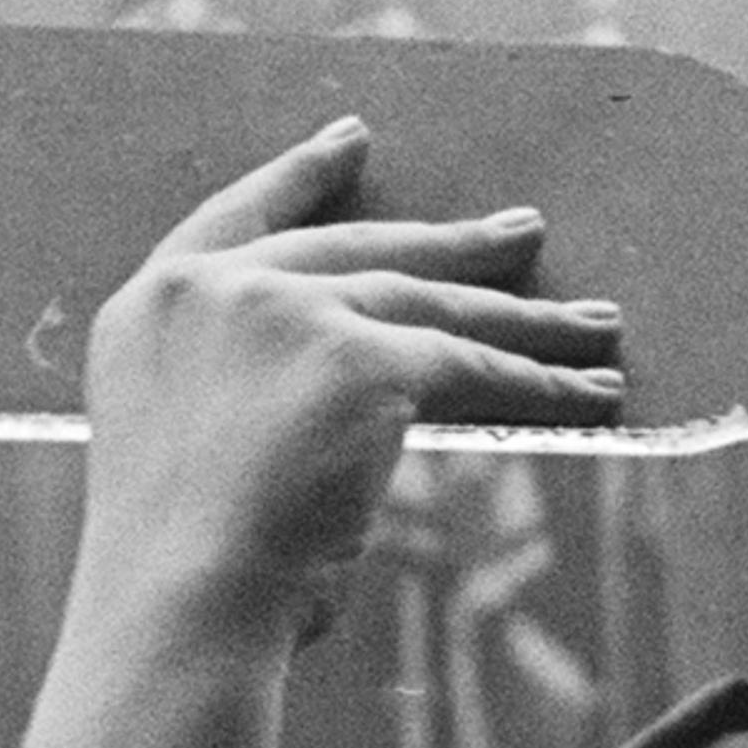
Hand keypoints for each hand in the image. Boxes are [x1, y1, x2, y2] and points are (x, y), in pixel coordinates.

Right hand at [73, 117, 623, 648]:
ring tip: (594, 321)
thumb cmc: (176, 583)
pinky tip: (593, 391)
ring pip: (430, 305)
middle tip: (518, 232)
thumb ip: (240, 408)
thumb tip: (313, 433)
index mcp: (153, 308)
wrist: (175, 607)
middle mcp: (216, 291)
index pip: (241, 216)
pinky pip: (471, 366)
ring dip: (523, 317)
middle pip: (359, 251)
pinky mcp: (359, 359)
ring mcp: (288, 314)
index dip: (301, 177)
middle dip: (452, 246)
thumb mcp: (188, 461)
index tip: (351, 139)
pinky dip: (540, 383)